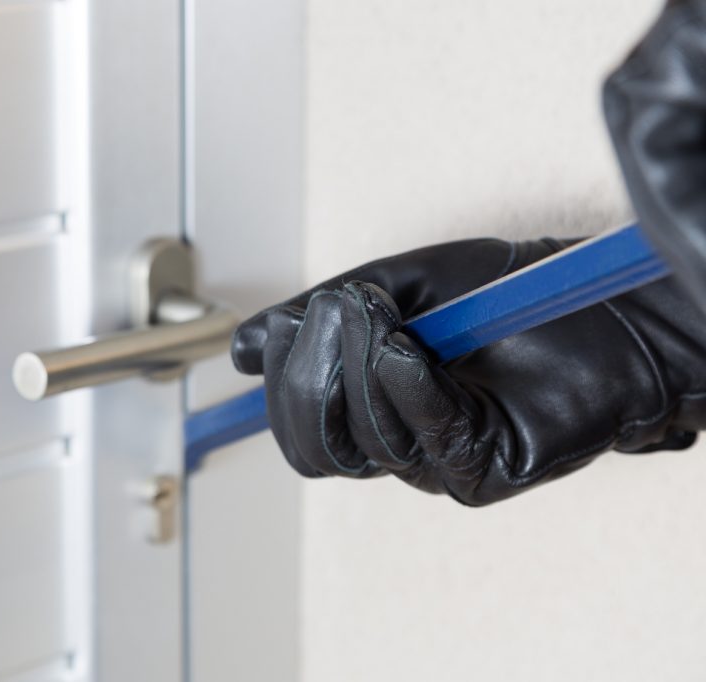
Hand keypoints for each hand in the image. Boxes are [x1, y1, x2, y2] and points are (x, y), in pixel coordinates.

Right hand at [232, 238, 705, 504]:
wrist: (598, 308)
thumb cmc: (500, 295)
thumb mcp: (392, 285)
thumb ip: (319, 314)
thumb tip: (237, 347)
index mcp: (368, 408)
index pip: (294, 425)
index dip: (278, 376)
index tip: (292, 318)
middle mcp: (395, 444)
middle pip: (313, 449)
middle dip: (307, 376)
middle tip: (339, 309)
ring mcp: (435, 465)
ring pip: (360, 446)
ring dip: (360, 368)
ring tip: (390, 313)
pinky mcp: (479, 472)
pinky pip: (421, 441)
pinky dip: (404, 387)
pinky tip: (409, 347)